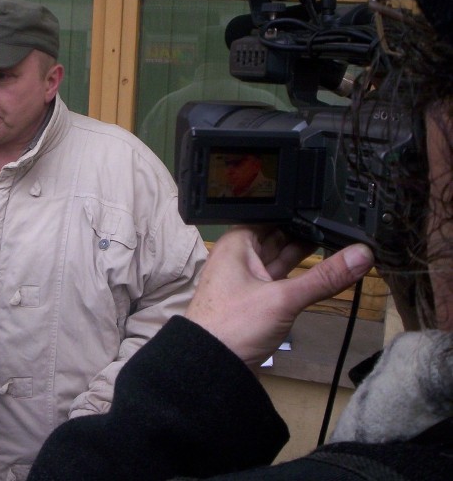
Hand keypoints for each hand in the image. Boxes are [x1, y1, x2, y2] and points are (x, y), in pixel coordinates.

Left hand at [185, 225, 374, 367]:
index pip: (272, 216)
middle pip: (279, 236)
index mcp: (238, 243)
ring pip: (282, 258)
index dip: (299, 211)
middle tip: (345, 224)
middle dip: (307, 233)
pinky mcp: (257, 299)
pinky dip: (300, 276)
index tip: (330, 205)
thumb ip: (324, 277)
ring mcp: (248, 278)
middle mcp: (241, 256)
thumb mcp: (283, 298)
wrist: (211, 367)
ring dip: (305, 255)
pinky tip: (323, 272)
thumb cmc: (232, 326)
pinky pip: (282, 279)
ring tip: (342, 243)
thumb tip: (361, 254)